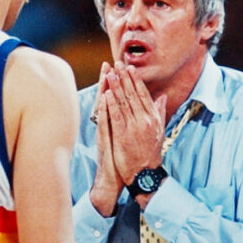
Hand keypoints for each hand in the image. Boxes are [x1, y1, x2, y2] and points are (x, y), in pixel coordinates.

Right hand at [90, 63, 125, 215]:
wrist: (114, 179)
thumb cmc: (122, 159)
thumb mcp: (127, 138)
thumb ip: (132, 122)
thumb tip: (139, 110)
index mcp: (115, 123)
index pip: (117, 99)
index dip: (119, 83)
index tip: (121, 67)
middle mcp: (108, 125)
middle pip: (109, 98)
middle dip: (111, 81)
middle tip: (111, 63)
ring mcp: (104, 132)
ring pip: (104, 107)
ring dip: (105, 90)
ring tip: (107, 74)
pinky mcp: (103, 140)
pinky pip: (104, 122)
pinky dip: (104, 110)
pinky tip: (105, 98)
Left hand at [104, 63, 165, 183]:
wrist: (145, 174)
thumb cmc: (151, 153)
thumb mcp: (160, 131)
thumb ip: (160, 112)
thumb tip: (163, 96)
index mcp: (153, 118)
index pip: (144, 94)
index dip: (136, 80)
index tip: (131, 68)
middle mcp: (145, 121)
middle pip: (133, 95)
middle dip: (125, 78)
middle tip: (118, 64)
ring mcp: (134, 128)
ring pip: (124, 103)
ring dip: (116, 87)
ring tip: (110, 73)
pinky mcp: (122, 136)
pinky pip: (116, 117)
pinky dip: (111, 104)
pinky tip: (106, 94)